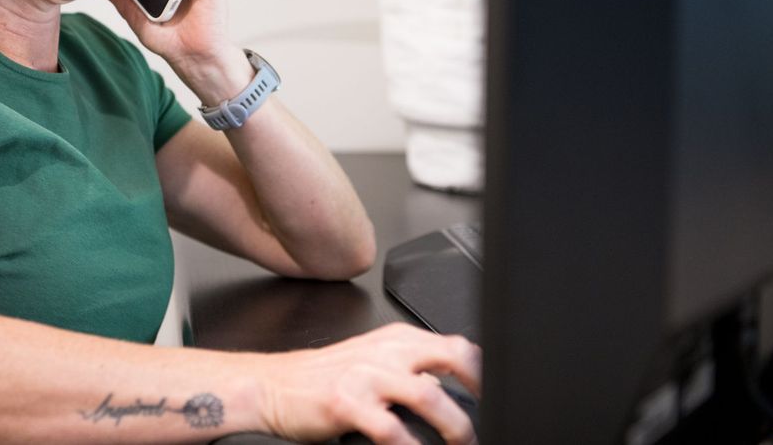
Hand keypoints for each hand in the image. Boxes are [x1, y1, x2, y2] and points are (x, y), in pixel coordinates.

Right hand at [256, 323, 480, 444]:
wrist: (275, 384)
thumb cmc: (325, 377)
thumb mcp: (374, 359)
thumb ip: (412, 368)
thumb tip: (452, 389)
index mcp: (398, 339)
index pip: (456, 345)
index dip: (484, 371)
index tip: (498, 393)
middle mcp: (387, 351)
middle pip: (452, 358)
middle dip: (480, 390)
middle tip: (489, 420)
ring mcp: (368, 375)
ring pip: (429, 395)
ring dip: (455, 426)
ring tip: (463, 444)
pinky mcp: (348, 403)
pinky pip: (392, 430)